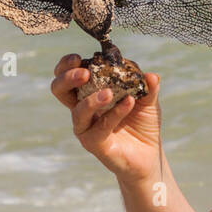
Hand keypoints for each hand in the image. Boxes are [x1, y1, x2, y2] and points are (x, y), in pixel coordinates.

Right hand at [51, 54, 161, 180]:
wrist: (149, 154)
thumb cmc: (142, 123)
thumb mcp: (148, 100)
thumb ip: (148, 86)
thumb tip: (151, 75)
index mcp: (89, 92)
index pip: (68, 75)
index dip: (67, 65)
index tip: (78, 57)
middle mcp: (83, 109)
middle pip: (60, 90)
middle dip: (67, 78)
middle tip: (84, 73)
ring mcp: (87, 127)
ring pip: (77, 112)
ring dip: (92, 100)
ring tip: (110, 93)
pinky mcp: (94, 144)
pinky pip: (99, 127)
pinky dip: (114, 113)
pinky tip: (129, 104)